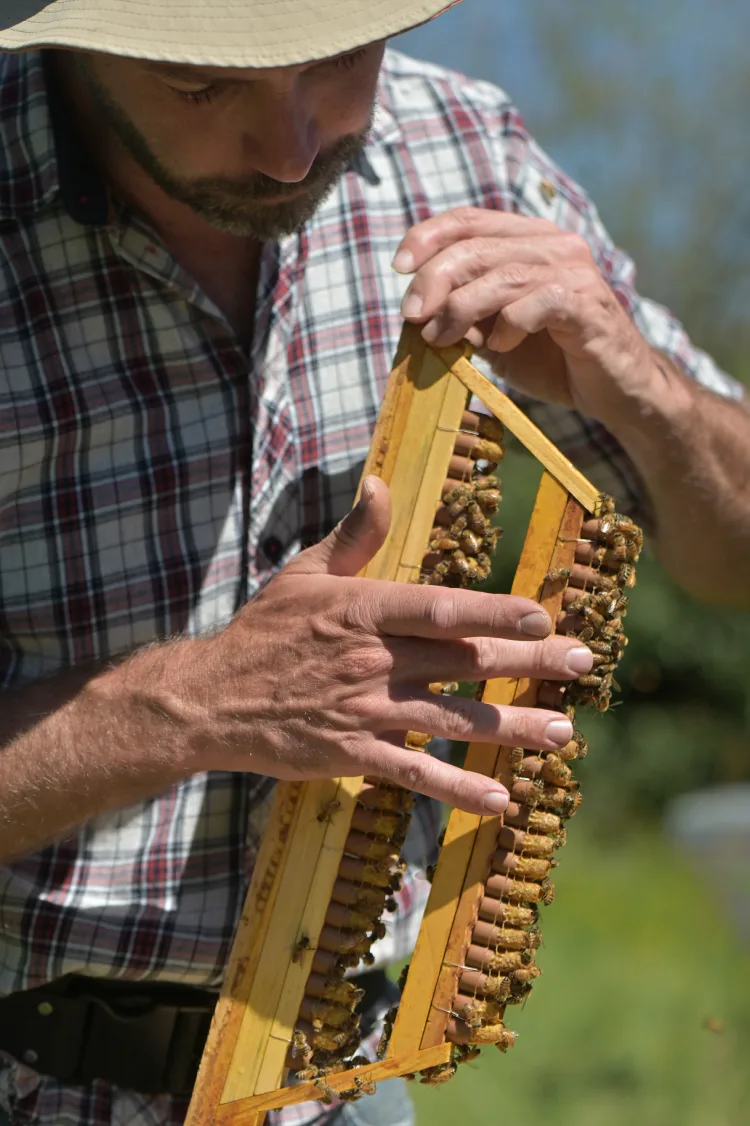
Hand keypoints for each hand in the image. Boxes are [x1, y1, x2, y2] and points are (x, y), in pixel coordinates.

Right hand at [171, 478, 591, 814]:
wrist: (212, 698)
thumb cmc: (263, 631)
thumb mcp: (303, 574)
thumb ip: (353, 536)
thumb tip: (380, 483)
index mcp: (363, 610)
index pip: (441, 608)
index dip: (495, 613)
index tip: (543, 616)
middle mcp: (372, 659)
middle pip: (463, 662)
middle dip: (528, 663)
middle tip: (582, 663)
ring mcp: (364, 709)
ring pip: (452, 718)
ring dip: (511, 726)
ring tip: (562, 732)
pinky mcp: (353, 753)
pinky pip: (414, 772)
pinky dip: (457, 787)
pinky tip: (501, 798)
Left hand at [393, 208, 658, 426]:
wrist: (615, 391)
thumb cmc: (554, 360)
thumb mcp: (495, 335)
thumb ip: (465, 315)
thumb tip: (418, 311)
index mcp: (528, 240)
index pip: (468, 219)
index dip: (427, 236)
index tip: (398, 268)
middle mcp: (553, 245)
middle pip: (476, 246)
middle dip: (434, 280)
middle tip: (412, 316)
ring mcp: (574, 271)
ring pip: (501, 274)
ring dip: (460, 308)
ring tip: (441, 340)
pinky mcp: (588, 304)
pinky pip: (535, 303)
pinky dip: (508, 325)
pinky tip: (501, 348)